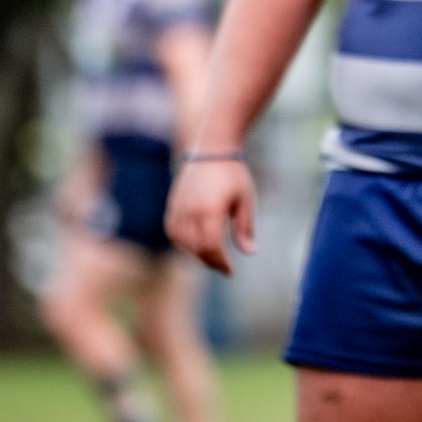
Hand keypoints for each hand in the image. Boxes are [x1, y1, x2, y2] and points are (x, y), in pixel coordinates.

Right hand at [165, 158, 257, 274]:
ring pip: (182, 243)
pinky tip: (197, 244)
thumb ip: (245, 228)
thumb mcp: (245, 200)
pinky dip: (184, 243)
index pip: (211, 247)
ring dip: (197, 254)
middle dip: (211, 261)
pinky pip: (173, 232)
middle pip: (196, 249)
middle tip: (224, 267)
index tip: (231, 272)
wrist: (212, 150)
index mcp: (209, 210)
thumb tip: (249, 252)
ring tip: (213, 256)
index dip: (220, 263)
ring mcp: (178, 208)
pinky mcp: (172, 206)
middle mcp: (190, 211)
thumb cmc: (233, 174)